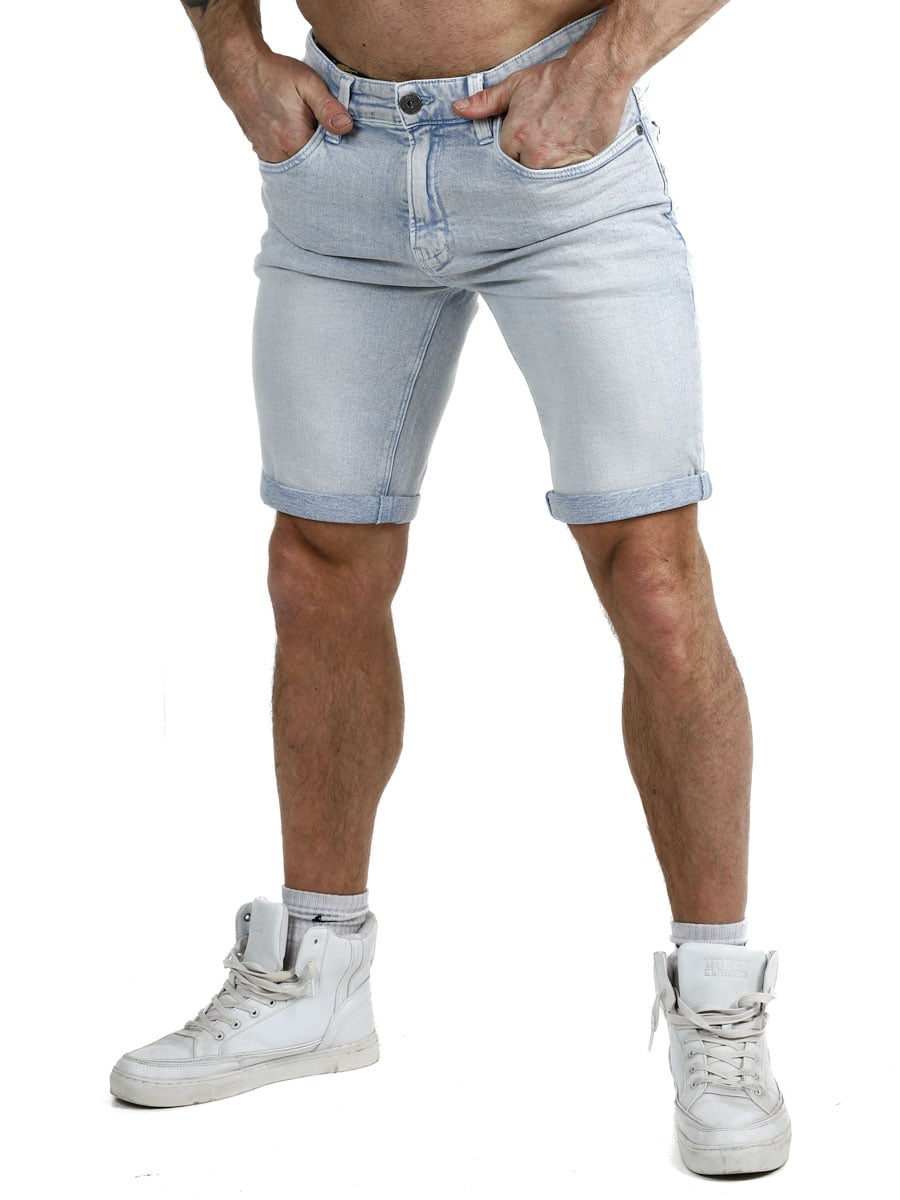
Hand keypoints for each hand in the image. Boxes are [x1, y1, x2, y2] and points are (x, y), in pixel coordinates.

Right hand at [207, 48, 352, 162]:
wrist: (239, 69)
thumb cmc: (275, 74)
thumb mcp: (308, 83)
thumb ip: (328, 107)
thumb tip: (347, 127)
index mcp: (295, 141)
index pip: (327, 163)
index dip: (339, 155)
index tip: (345, 144)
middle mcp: (281, 154)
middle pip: (313, 169)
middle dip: (325, 160)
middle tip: (330, 140)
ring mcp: (270, 156)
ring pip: (299, 168)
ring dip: (311, 159)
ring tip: (314, 138)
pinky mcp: (263, 152)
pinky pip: (286, 164)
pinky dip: (297, 157)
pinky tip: (302, 141)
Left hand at [452, 55, 629, 169]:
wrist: (595, 73)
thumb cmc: (555, 79)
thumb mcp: (515, 86)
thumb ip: (485, 102)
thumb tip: (458, 108)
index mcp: (515, 139)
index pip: (508, 158)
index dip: (518, 147)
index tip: (529, 135)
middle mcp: (534, 157)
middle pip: (526, 170)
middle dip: (532, 158)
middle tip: (546, 137)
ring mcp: (558, 164)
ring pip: (546, 176)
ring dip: (551, 164)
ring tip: (561, 139)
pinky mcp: (581, 165)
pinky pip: (569, 176)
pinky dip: (570, 166)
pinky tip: (574, 146)